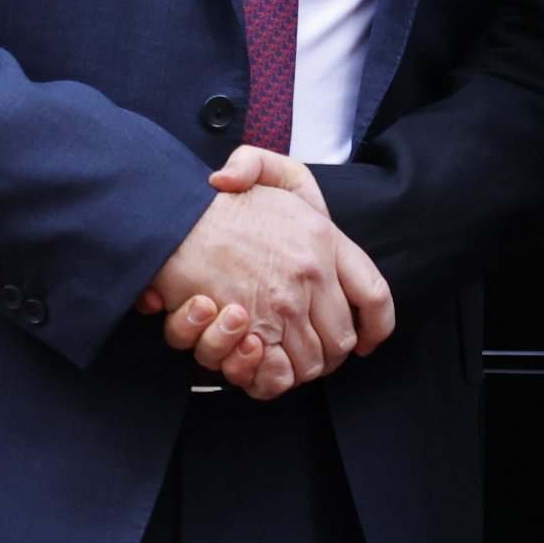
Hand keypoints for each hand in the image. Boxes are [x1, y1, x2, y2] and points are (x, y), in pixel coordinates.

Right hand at [130, 149, 392, 396]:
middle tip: (300, 350)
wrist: (167, 223)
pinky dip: (267, 378)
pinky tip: (252, 357)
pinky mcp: (253, 331)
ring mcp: (284, 306)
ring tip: (267, 352)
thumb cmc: (209, 203)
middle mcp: (312, 274)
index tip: (367, 341)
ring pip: (309, 364)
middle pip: (341, 340)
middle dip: (324, 354)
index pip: (374, 295)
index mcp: (324, 237)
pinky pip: (276, 376)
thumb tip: (239, 182)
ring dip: (291, 369)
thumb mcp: (255, 166)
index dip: (376, 326)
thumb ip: (262, 164)